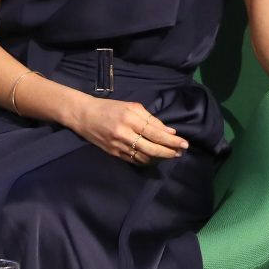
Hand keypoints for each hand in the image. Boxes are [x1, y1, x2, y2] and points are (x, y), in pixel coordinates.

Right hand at [68, 97, 188, 164]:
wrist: (84, 115)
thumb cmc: (110, 107)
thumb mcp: (132, 107)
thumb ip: (152, 119)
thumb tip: (170, 131)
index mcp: (130, 119)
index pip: (156, 133)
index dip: (172, 141)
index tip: (185, 143)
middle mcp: (124, 135)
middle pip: (152, 148)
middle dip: (169, 152)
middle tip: (181, 152)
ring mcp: (118, 146)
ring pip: (144, 157)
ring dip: (160, 158)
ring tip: (171, 155)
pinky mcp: (113, 154)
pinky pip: (134, 161)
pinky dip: (147, 160)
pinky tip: (155, 158)